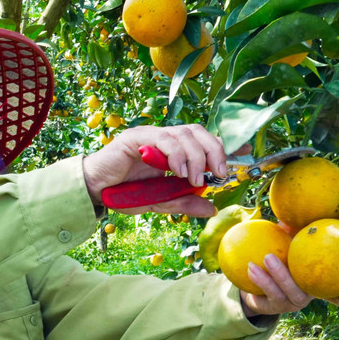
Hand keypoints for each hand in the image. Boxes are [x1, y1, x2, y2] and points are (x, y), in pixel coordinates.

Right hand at [82, 125, 248, 216]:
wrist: (94, 191)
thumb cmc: (124, 193)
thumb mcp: (160, 202)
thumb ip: (184, 202)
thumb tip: (212, 207)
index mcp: (172, 150)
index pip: (203, 140)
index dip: (223, 146)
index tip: (244, 155)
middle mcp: (164, 138)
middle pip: (198, 131)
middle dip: (215, 150)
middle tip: (220, 172)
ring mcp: (150, 135)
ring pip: (184, 133)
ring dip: (196, 156)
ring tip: (195, 179)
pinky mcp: (136, 137)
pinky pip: (163, 138)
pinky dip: (176, 154)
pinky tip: (179, 172)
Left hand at [239, 210, 338, 315]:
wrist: (255, 279)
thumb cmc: (281, 252)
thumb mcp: (294, 237)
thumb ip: (305, 224)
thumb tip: (313, 199)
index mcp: (327, 278)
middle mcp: (316, 294)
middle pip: (335, 298)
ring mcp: (297, 303)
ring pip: (295, 294)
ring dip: (282, 276)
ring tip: (268, 257)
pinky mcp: (277, 307)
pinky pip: (272, 294)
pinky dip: (262, 280)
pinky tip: (251, 267)